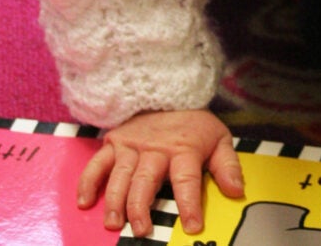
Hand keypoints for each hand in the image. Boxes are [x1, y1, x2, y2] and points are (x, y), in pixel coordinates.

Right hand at [78, 109, 243, 236]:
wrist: (168, 90)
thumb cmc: (193, 123)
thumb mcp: (218, 138)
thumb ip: (227, 166)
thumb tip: (236, 191)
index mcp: (184, 149)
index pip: (187, 179)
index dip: (189, 204)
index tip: (192, 226)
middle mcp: (155, 148)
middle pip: (145, 180)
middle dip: (141, 207)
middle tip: (142, 230)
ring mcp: (131, 146)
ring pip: (120, 176)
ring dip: (115, 201)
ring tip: (114, 223)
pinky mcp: (114, 142)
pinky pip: (97, 164)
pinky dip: (88, 182)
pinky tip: (84, 202)